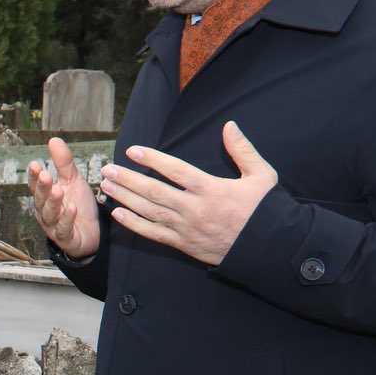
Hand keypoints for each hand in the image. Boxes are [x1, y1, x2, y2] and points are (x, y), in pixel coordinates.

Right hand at [25, 137, 101, 258]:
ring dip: (53, 202)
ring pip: (49, 214)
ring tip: (58, 190)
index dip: (34, 177)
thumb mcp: (73, 180)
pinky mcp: (66, 238)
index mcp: (45, 197)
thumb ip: (63, 163)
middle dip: (42, 188)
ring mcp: (54, 226)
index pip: (36, 186)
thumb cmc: (78, 204)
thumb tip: (53, 139)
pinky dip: (67, 219)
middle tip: (45, 175)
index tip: (35, 164)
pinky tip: (72, 208)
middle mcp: (45, 212)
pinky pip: (63, 229)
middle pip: (40, 199)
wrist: (93, 232)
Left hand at [99, 120, 277, 265]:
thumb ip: (243, 150)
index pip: (176, 171)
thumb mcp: (262, 176)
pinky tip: (118, 214)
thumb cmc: (265, 210)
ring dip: (125, 198)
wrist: (269, 248)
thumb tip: (229, 126)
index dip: (153, 159)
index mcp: (213, 190)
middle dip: (128, 179)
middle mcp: (196, 209)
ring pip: (150, 212)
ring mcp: (187, 229)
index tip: (133, 150)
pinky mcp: (184, 245)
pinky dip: (134, 224)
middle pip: (155, 192)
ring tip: (106, 185)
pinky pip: (154, 234)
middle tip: (107, 169)